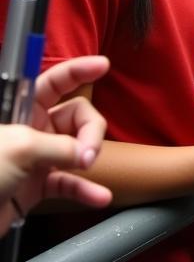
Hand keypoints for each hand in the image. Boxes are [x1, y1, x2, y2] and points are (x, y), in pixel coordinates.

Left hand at [0, 55, 111, 233]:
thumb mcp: (20, 148)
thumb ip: (60, 147)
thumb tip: (86, 156)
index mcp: (21, 110)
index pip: (54, 81)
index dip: (78, 70)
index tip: (103, 65)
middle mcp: (31, 129)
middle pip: (76, 116)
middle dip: (90, 130)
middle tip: (88, 151)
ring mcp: (36, 157)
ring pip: (77, 147)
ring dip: (89, 157)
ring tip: (89, 168)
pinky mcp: (37, 185)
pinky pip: (69, 182)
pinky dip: (85, 189)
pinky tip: (99, 196)